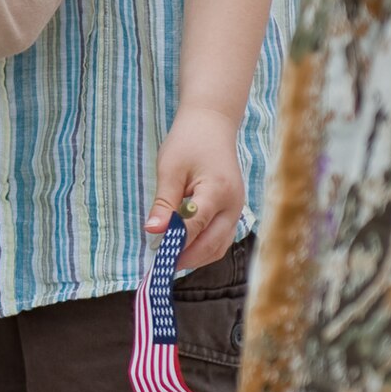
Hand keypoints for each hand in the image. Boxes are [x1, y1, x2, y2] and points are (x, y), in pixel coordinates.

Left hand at [146, 104, 244, 270]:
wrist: (211, 125)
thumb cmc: (188, 142)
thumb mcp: (170, 169)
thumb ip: (164, 203)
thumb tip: (153, 231)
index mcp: (218, 192)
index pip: (195, 228)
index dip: (175, 245)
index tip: (155, 257)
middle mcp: (234, 206)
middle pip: (212, 245)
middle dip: (187, 258)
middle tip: (160, 266)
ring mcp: (237, 210)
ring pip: (219, 246)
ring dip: (196, 256)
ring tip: (169, 259)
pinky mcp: (234, 210)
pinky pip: (221, 237)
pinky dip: (203, 247)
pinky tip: (183, 247)